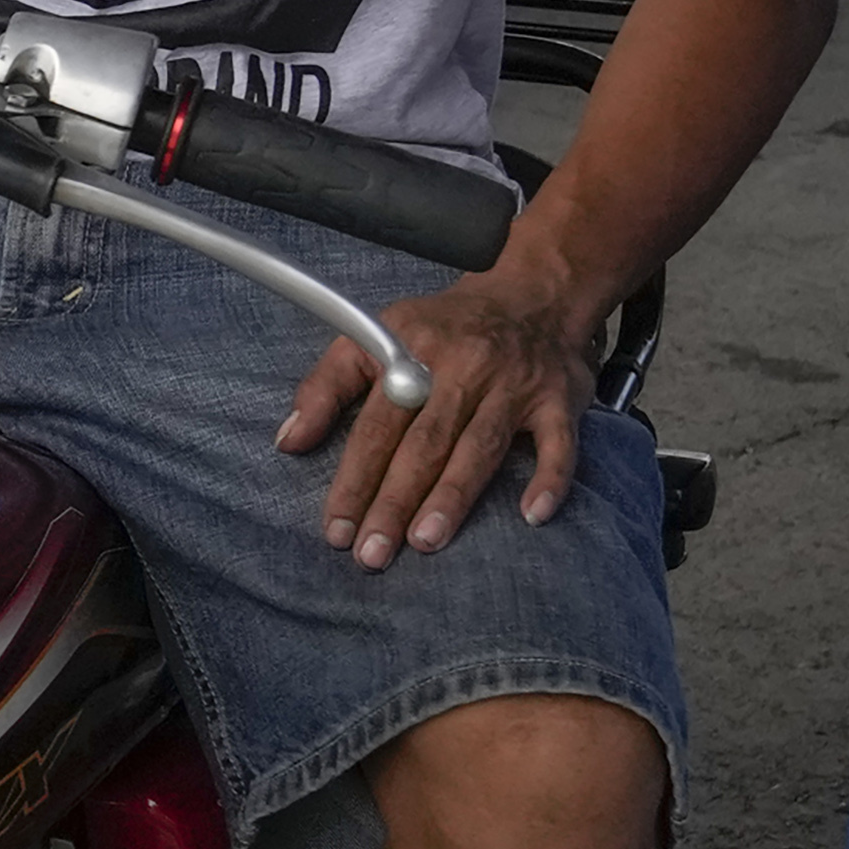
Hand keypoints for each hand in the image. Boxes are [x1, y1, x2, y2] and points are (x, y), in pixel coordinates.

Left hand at [276, 267, 597, 569]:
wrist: (534, 294)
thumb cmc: (445, 328)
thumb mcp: (376, 334)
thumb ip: (327, 386)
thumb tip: (289, 441)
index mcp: (413, 350)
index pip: (376, 424)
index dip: (355, 478)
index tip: (336, 528)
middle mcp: (465, 366)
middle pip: (425, 443)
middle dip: (395, 501)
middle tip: (373, 553)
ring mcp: (515, 383)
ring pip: (479, 447)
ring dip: (453, 497)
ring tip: (425, 541)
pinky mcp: (560, 399)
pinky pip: (559, 443)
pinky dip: (550, 478)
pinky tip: (532, 516)